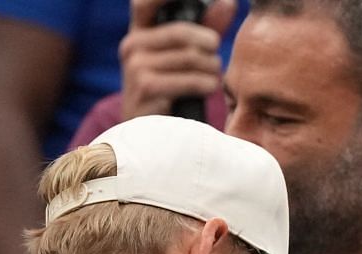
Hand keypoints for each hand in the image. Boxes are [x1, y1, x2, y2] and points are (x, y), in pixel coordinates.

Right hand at [120, 0, 235, 120]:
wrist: (153, 133)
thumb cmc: (173, 92)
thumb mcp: (186, 57)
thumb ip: (206, 29)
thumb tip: (229, 3)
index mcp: (139, 33)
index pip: (143, 3)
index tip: (199, 1)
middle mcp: (132, 45)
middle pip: (182, 32)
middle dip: (208, 45)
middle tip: (215, 60)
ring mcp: (135, 65)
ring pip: (191, 57)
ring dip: (211, 69)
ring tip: (211, 79)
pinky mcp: (146, 87)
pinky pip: (190, 79)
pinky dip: (206, 84)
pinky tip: (207, 89)